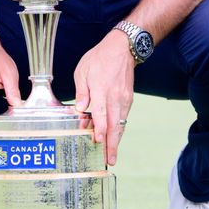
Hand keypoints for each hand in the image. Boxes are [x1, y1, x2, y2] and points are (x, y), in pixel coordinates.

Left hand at [74, 29, 134, 165]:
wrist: (123, 48)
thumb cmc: (99, 58)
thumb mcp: (82, 71)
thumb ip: (81, 92)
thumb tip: (79, 109)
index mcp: (100, 89)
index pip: (101, 113)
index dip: (99, 128)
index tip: (98, 141)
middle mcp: (114, 96)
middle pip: (114, 124)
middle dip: (112, 144)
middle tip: (110, 160)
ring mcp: (124, 99)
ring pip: (121, 123)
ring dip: (117, 140)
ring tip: (112, 155)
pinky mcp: (128, 99)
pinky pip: (123, 118)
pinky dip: (119, 129)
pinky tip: (115, 138)